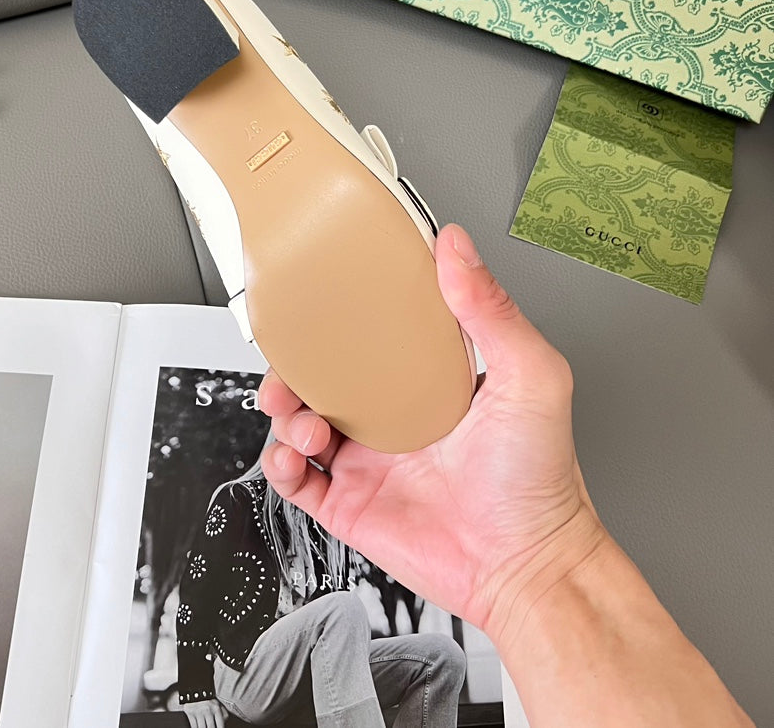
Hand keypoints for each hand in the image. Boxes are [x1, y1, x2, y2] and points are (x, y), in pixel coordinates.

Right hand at [182, 698, 225, 726]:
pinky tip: (199, 727)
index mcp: (216, 708)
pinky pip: (194, 726)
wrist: (195, 691)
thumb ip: (223, 715)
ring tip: (205, 727)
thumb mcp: (217, 705)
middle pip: (210, 727)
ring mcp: (198, 712)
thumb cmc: (208, 700)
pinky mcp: (190, 713)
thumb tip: (224, 722)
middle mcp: (208, 710)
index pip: (220, 725)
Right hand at [260, 223, 607, 638]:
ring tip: (306, 425)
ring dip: (285, 415)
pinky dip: (278, 464)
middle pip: (321, 377)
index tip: (323, 299)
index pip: (371, 336)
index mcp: (427, 381)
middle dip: (294, 368)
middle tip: (293, 370)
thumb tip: (458, 247)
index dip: (341, 319)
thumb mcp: (529, 376)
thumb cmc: (539, 483)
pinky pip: (294, 480)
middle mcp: (393, 417)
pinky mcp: (349, 504)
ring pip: (299, 423)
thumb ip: (489, 310)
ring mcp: (368, 461)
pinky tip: (293, 458)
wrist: (525, 569)